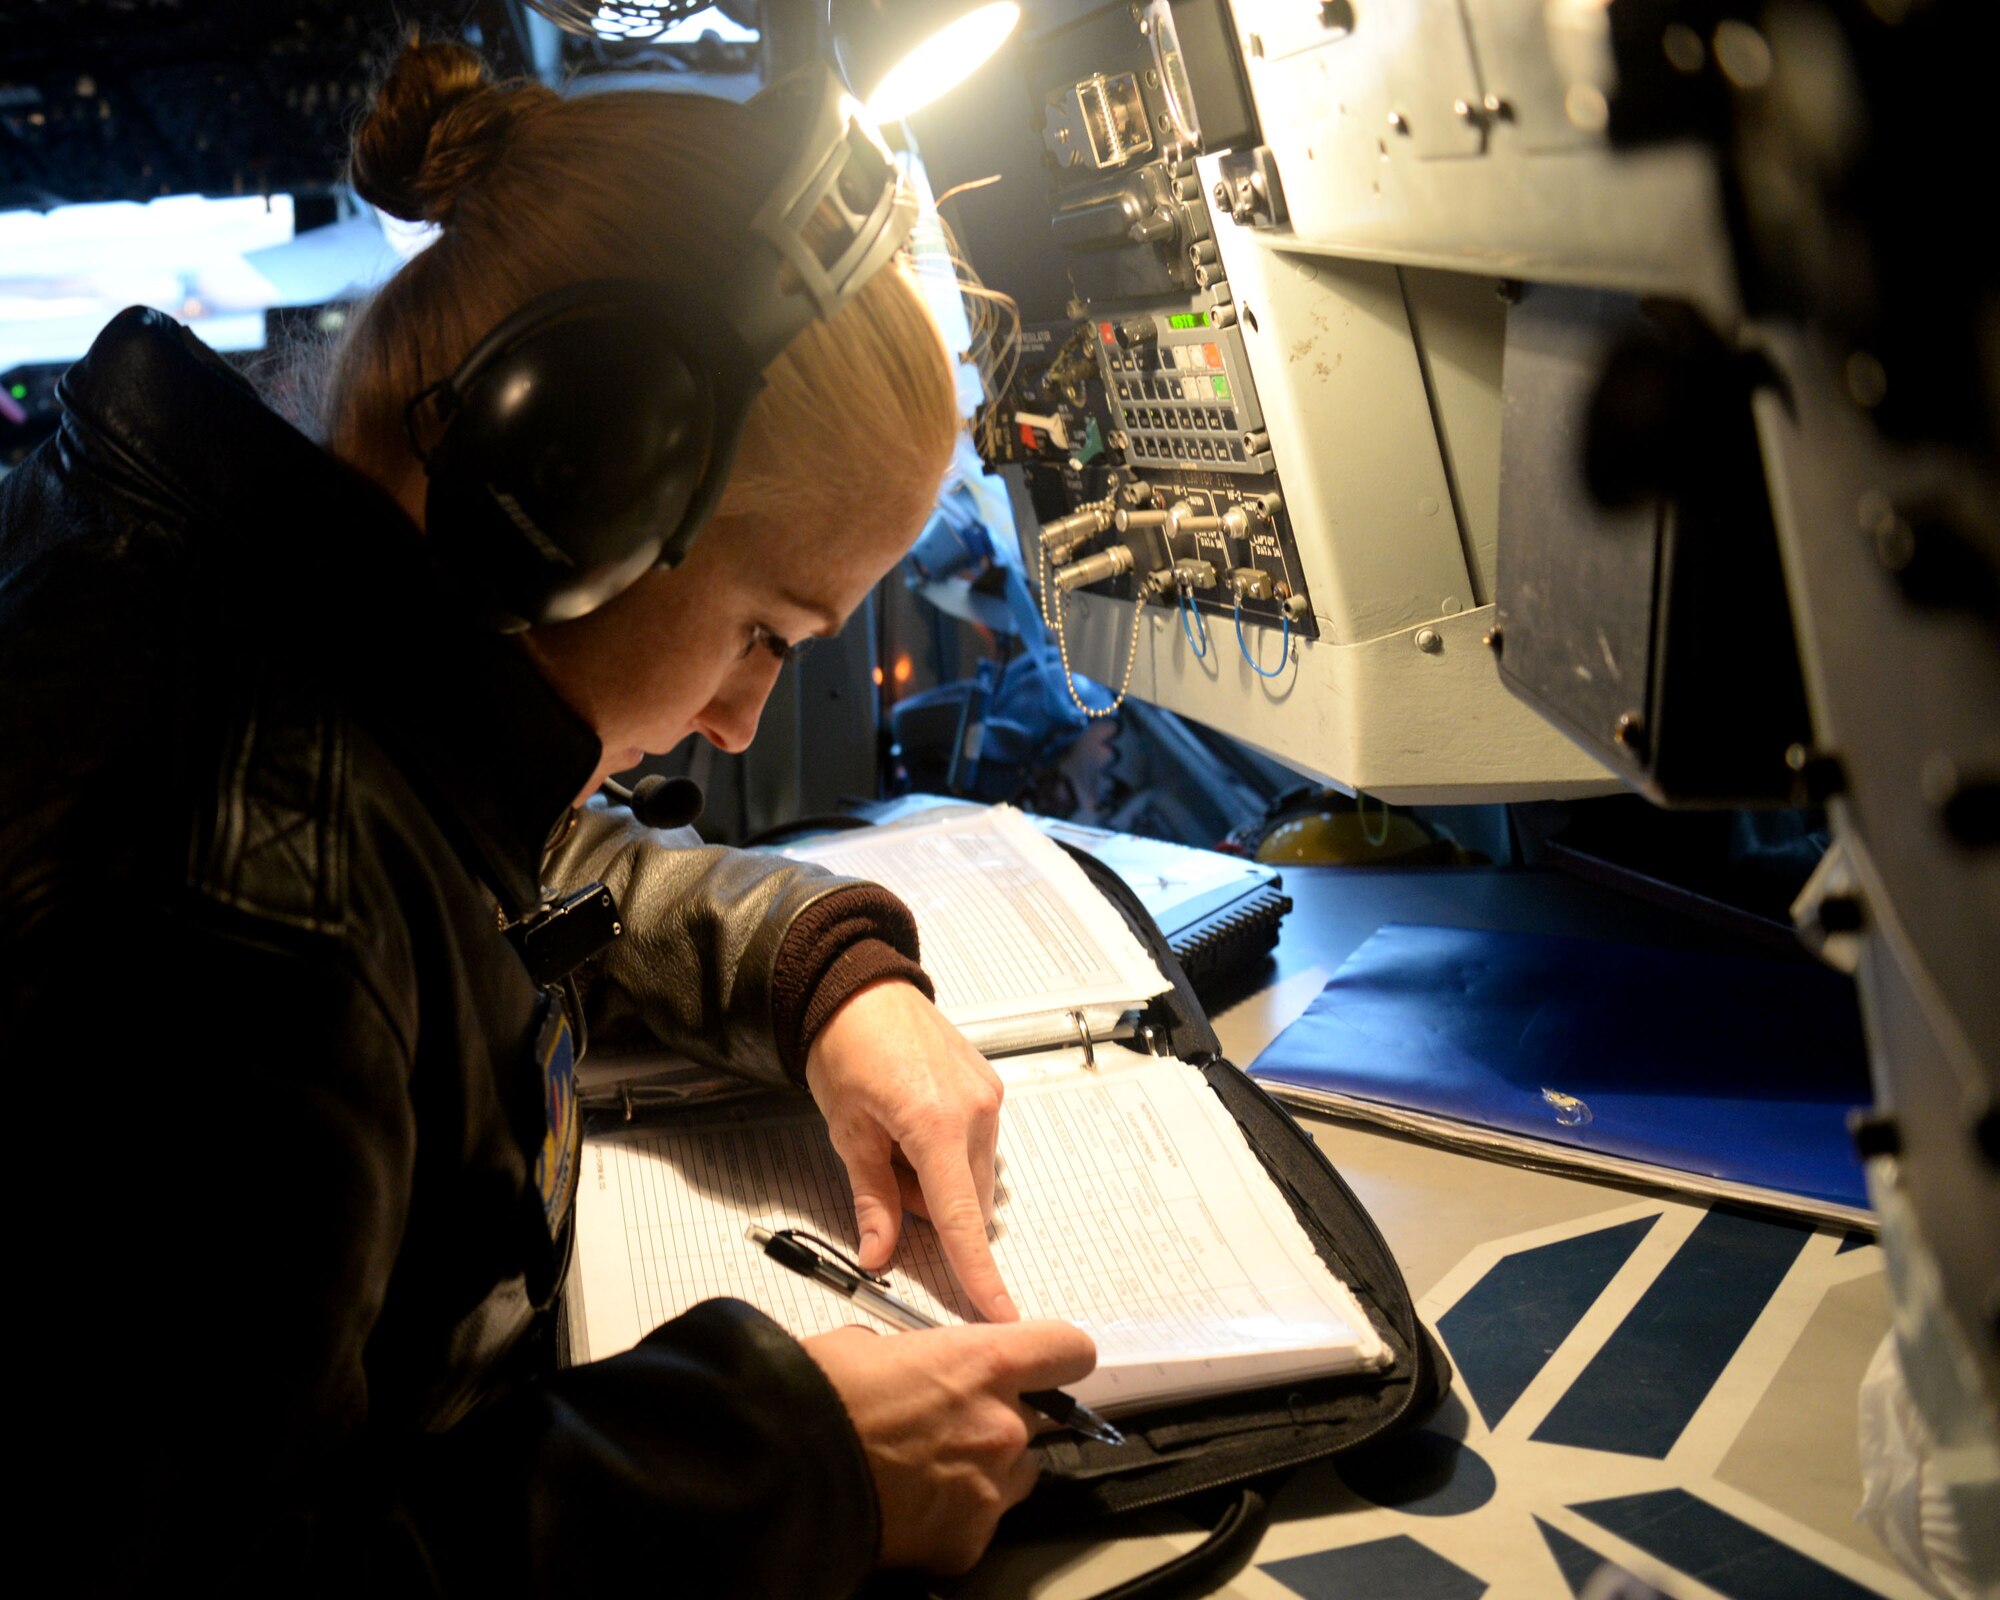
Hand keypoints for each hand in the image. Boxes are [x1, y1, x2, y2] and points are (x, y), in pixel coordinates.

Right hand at [804, 1321, 1097, 1572]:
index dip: (1055, 1356)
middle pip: (1041, 1419)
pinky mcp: (970, 1540)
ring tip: (928, 1469)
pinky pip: (981, 1521)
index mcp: (986, 1363)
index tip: (1043, 1364)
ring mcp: (992, 1489)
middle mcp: (1004, 1426)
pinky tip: (912, 1506)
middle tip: (952, 1423)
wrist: (787, 1470)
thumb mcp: (873, 1345)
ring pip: (1017, 1474)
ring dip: (987, 1469)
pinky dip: (955, 1516)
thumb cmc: (820, 1398)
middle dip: (1003, 1418)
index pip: (1070, 1351)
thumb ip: (921, 1354)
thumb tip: (919, 1366)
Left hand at [805, 980, 1014, 1319]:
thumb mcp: (848, 1132)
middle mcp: (976, 1111)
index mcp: (936, 1125)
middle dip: (928, 1205)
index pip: (962, 1218)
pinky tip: (914, 1118)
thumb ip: (871, 1200)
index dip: (979, 1273)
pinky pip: (976, 1144)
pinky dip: (946, 1150)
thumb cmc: (844, 1050)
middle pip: (966, 1200)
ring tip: (895, 1133)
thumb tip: (879, 1256)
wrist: (859, 987)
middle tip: (883, 1165)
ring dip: (937, 1177)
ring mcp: (989, 1096)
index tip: (1002, 1315)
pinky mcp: (991, 1086)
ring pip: (971, 1174)